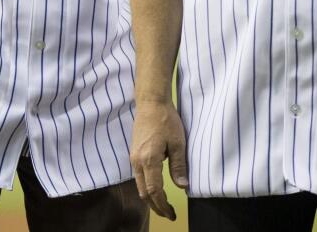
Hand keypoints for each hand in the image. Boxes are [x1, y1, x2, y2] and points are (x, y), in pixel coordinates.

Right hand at [130, 100, 187, 220]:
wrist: (150, 102)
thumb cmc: (166, 120)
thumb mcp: (178, 142)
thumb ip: (178, 165)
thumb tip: (182, 185)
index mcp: (149, 160)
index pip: (154, 191)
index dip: (163, 206)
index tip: (172, 214)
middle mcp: (137, 161)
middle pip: (144, 192)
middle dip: (156, 206)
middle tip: (169, 214)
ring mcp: (134, 157)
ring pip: (139, 185)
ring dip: (150, 198)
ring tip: (163, 205)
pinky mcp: (134, 153)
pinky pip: (138, 176)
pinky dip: (146, 187)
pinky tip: (156, 187)